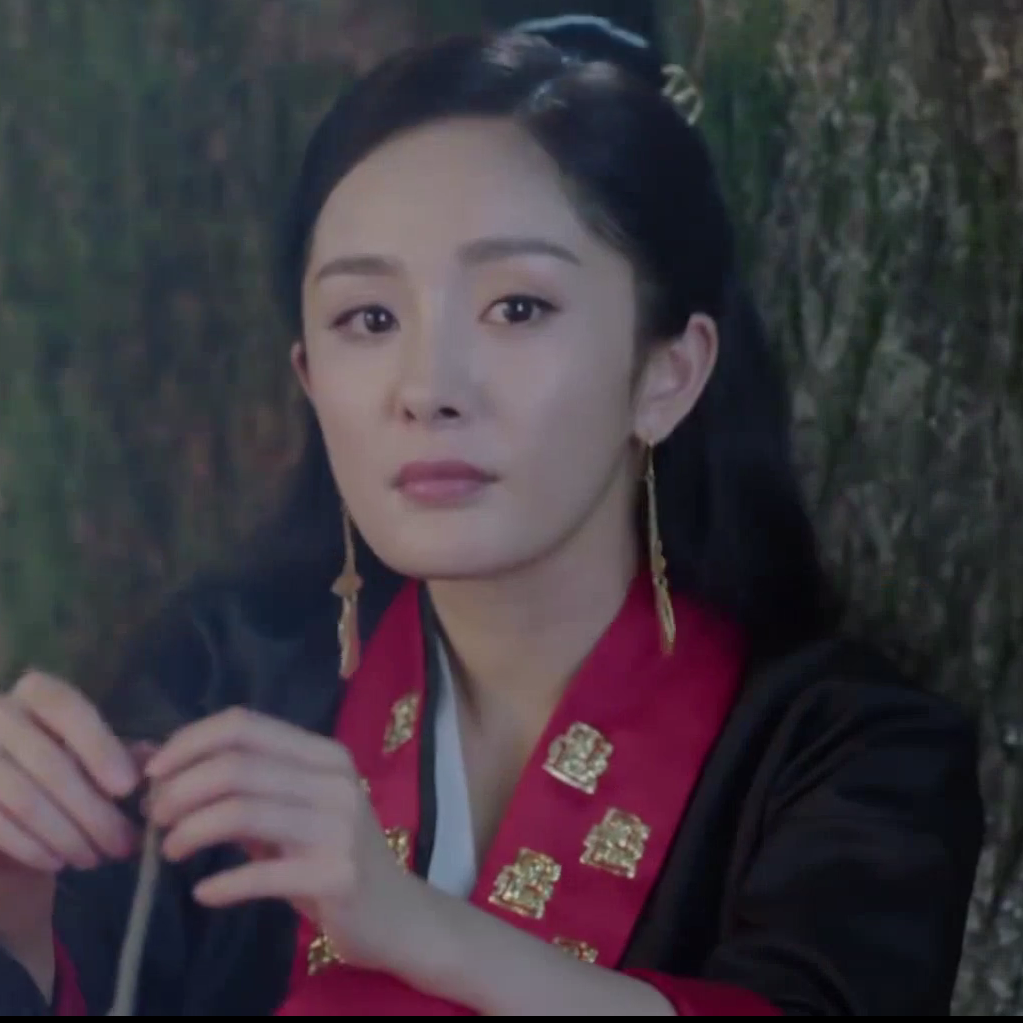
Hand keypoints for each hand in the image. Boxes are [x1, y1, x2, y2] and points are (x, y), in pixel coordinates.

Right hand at [0, 671, 139, 872]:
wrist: (3, 808)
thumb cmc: (60, 773)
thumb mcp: (93, 755)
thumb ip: (123, 755)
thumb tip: (155, 762)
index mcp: (34, 693)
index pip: (67, 708)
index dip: (99, 747)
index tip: (129, 788)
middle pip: (49, 762)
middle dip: (93, 810)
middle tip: (123, 843)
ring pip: (24, 799)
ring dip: (67, 835)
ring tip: (96, 857)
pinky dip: (33, 847)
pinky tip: (59, 862)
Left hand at [145, 707, 415, 970]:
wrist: (396, 914)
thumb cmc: (332, 856)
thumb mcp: (291, 812)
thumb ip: (240, 789)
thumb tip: (160, 769)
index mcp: (324, 754)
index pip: (245, 725)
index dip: (189, 741)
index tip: (152, 772)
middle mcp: (334, 780)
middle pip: (237, 765)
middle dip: (181, 789)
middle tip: (155, 817)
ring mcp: (338, 826)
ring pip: (242, 810)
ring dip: (190, 830)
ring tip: (168, 850)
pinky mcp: (336, 875)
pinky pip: (261, 874)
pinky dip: (221, 884)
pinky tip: (202, 893)